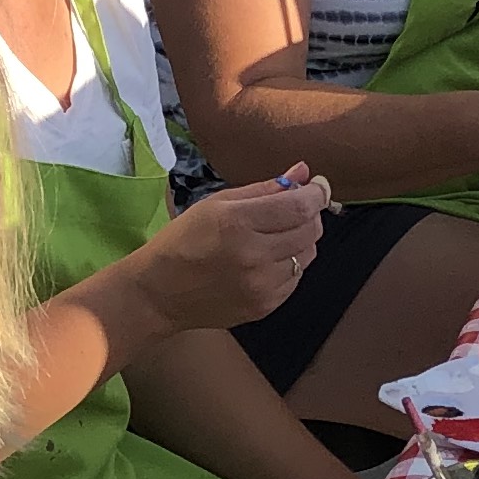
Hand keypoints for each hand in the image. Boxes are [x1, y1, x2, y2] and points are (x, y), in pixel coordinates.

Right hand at [132, 172, 331, 334]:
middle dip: (310, 215)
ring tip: (276, 236)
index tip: (319, 187)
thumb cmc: (183, 241)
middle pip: (310, 230)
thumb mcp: (216, 204)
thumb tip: (304, 172)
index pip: (299, 208)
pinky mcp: (264, 306)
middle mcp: (253, 256)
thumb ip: (264, 188)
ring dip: (300, 240)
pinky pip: (295, 279)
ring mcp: (260, 286)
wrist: (159, 293)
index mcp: (237, 223)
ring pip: (307, 255)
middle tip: (295, 209)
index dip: (317, 194)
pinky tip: (266, 260)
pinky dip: (289, 264)